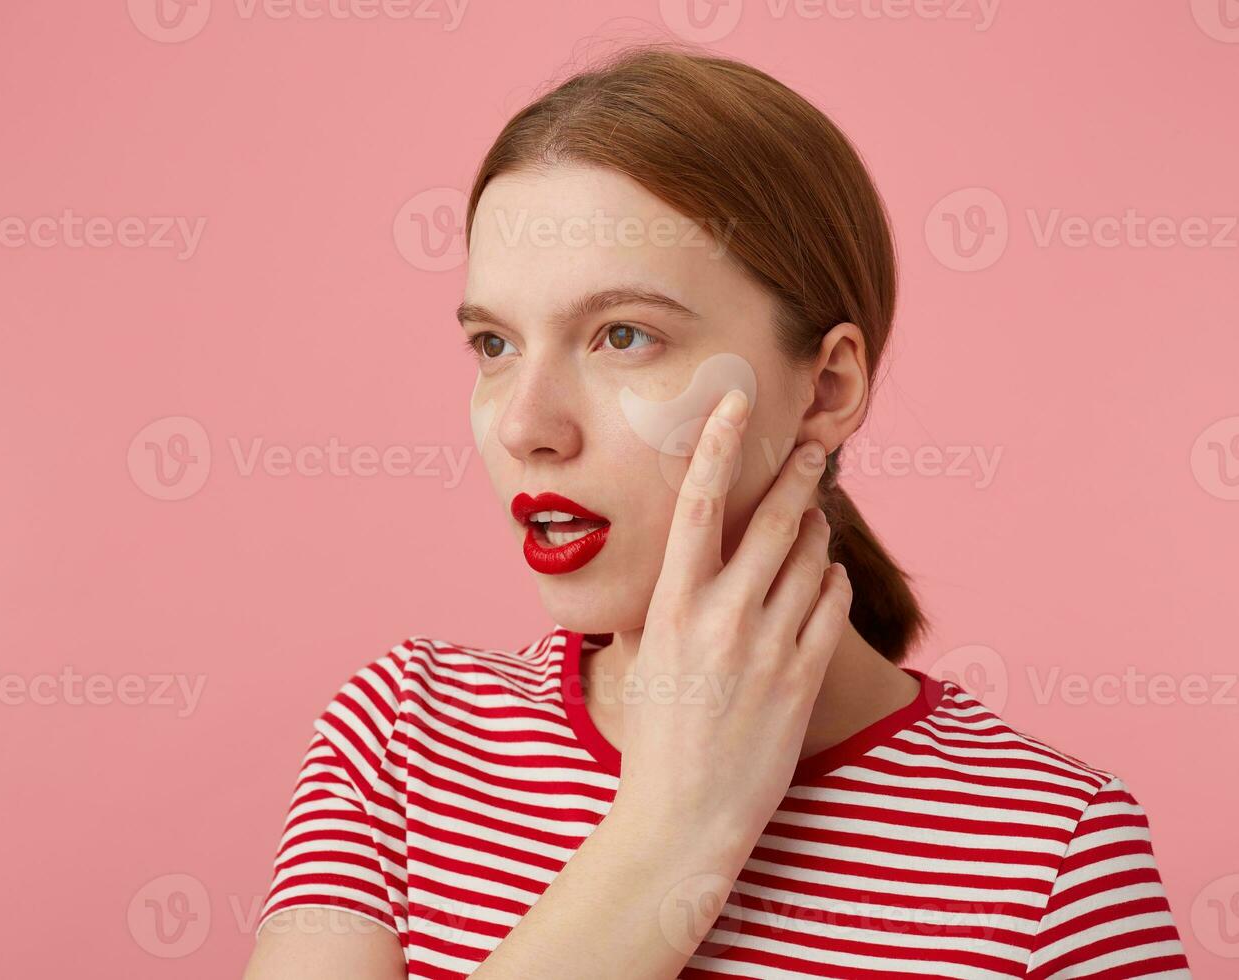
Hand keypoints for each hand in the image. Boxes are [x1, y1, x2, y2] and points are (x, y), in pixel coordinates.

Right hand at [612, 389, 849, 862]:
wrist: (681, 819)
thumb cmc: (655, 738)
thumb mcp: (647, 658)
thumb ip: (669, 604)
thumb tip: (687, 563)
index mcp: (670, 606)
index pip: (696, 504)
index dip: (718, 446)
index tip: (736, 402)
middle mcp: (721, 618)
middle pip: (772, 521)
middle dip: (798, 475)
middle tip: (815, 445)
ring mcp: (767, 648)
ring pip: (810, 559)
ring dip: (816, 528)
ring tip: (815, 513)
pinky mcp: (803, 678)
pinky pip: (831, 606)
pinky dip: (833, 580)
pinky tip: (828, 574)